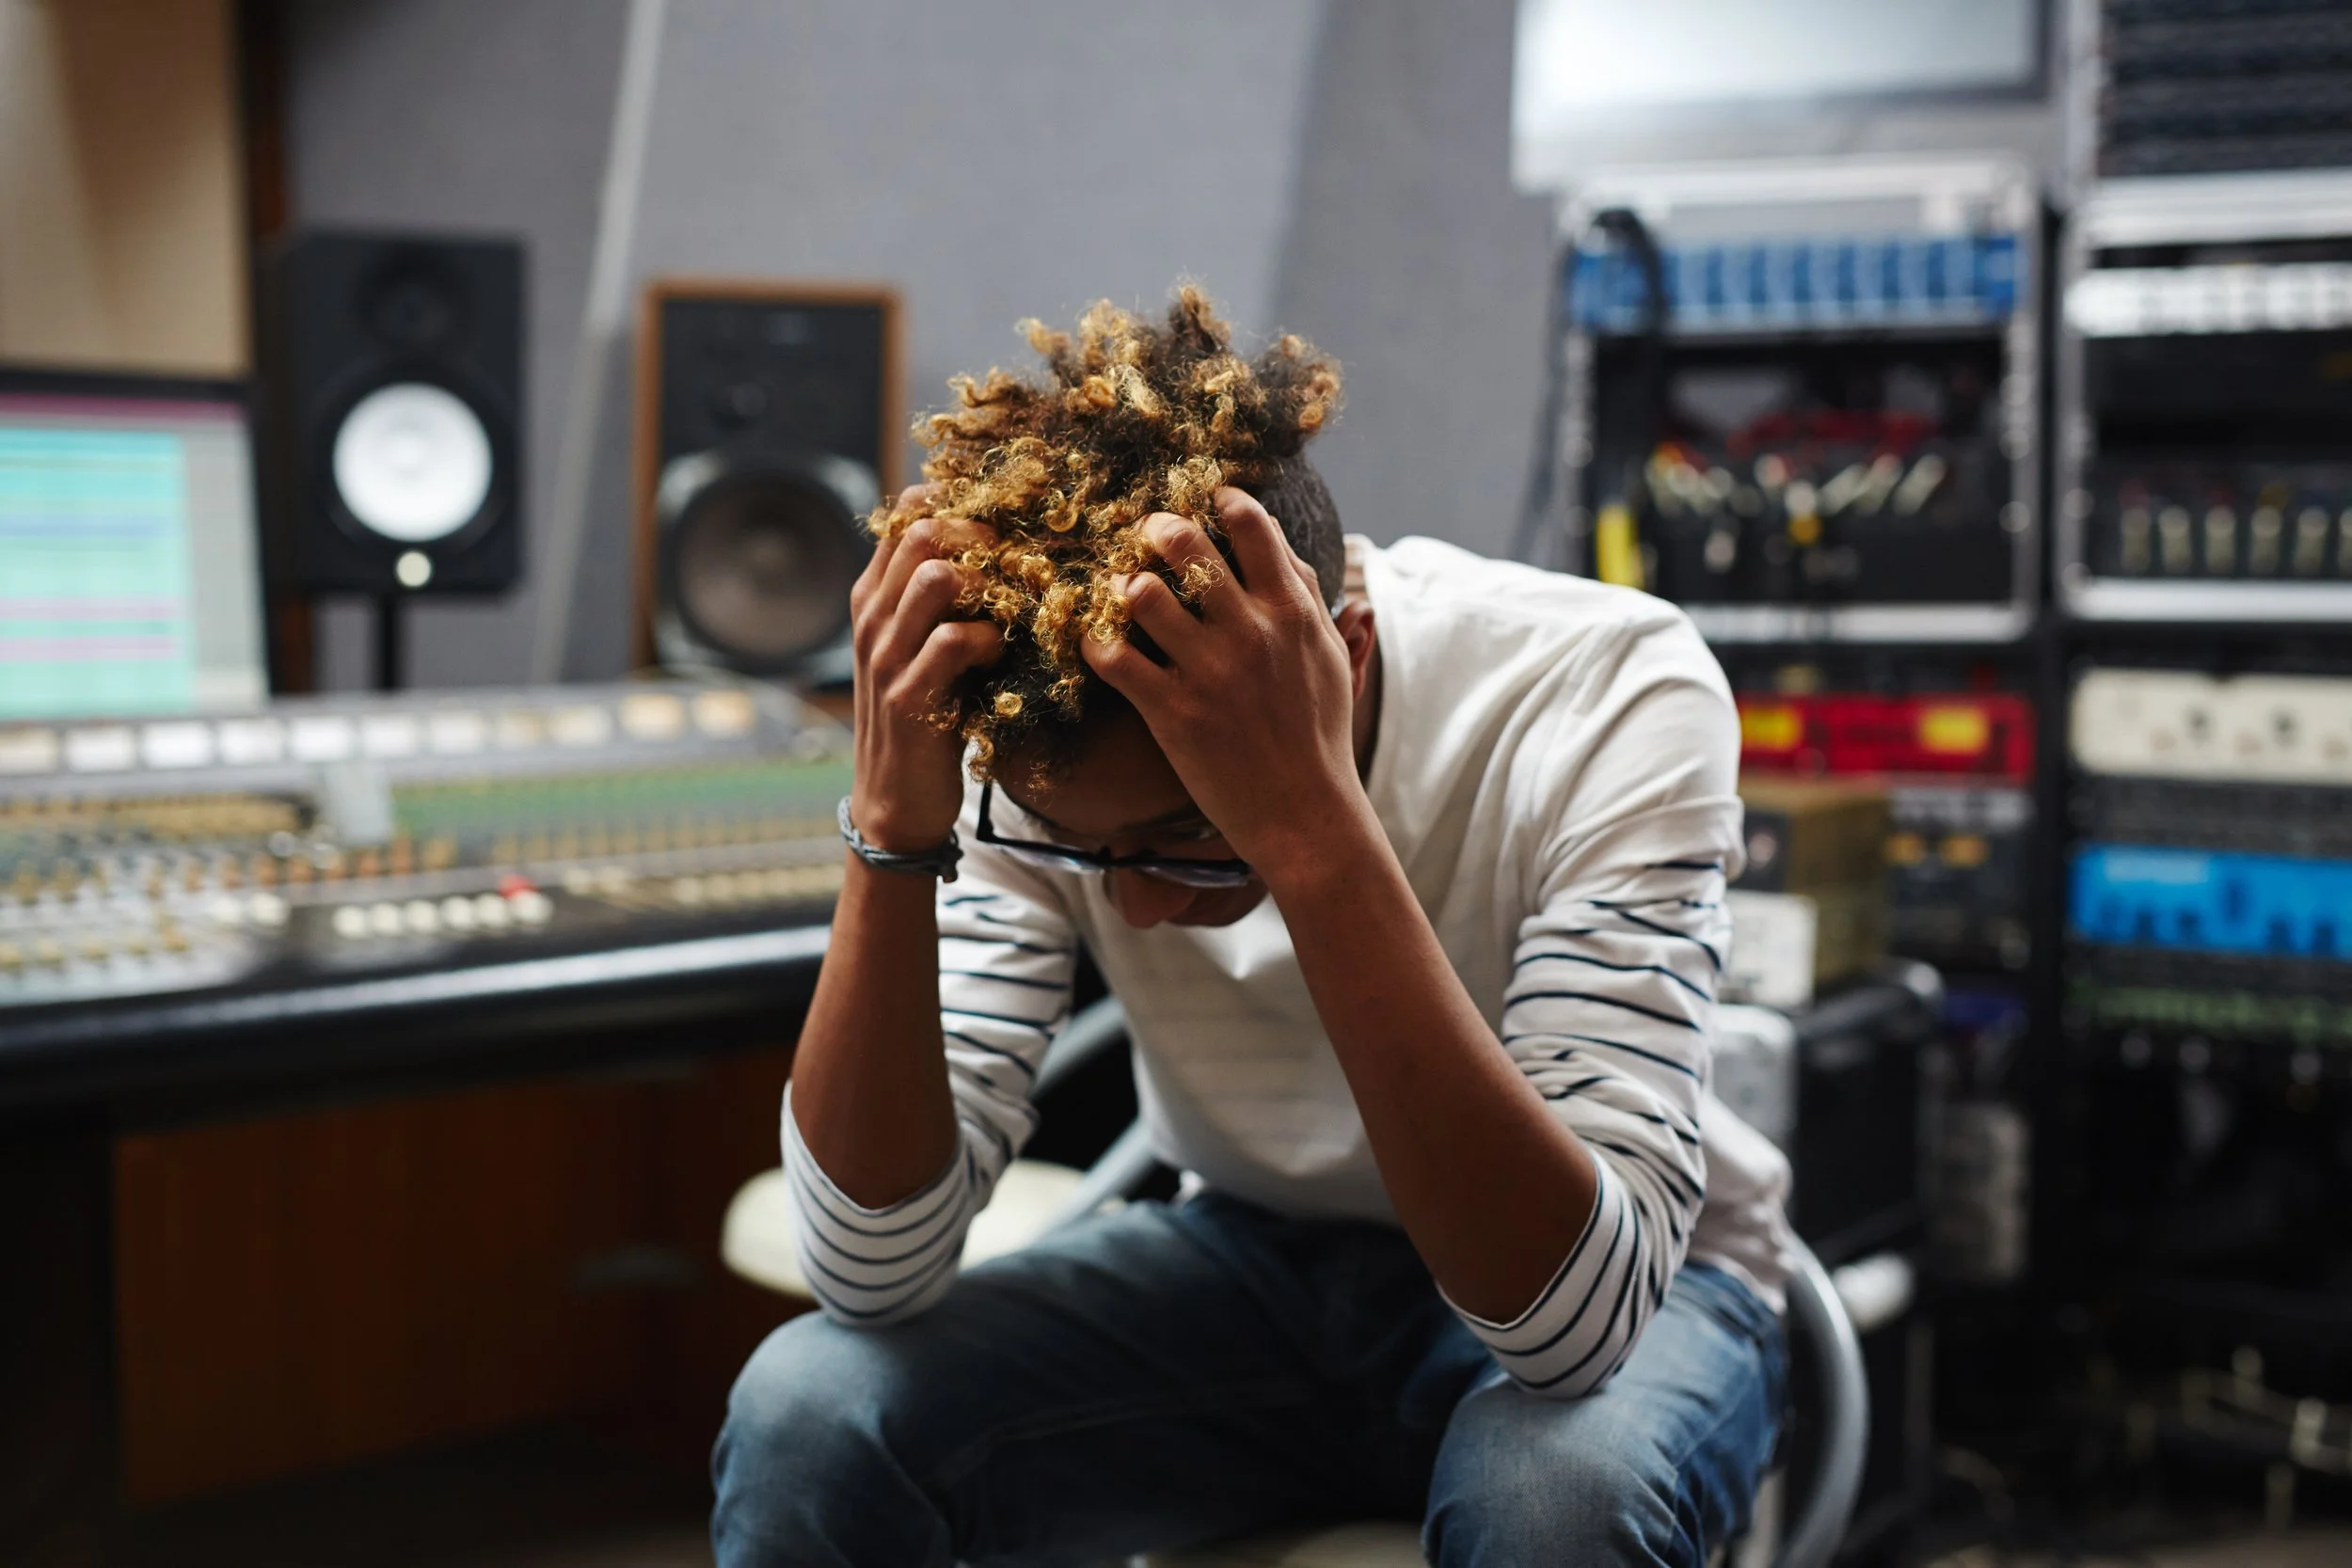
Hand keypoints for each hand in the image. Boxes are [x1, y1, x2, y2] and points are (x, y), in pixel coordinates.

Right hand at [846, 487, 1001, 850]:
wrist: (895, 800)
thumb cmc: (925, 716)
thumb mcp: (921, 648)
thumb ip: (941, 602)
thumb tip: (999, 552)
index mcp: (873, 596)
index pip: (908, 513)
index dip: (961, 508)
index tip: (1001, 533)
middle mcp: (873, 616)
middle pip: (923, 530)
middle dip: (981, 537)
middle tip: (1015, 568)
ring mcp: (886, 655)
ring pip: (937, 576)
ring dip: (987, 586)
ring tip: (1007, 611)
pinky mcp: (910, 696)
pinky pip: (955, 640)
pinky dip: (990, 639)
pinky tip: (1001, 655)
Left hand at [1080, 487, 1369, 884]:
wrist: (1304, 811)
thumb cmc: (1319, 733)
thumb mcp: (1328, 655)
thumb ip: (1306, 595)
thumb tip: (1280, 544)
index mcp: (1290, 611)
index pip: (1251, 524)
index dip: (1221, 501)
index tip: (1205, 503)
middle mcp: (1249, 631)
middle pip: (1185, 545)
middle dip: (1156, 529)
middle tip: (1146, 537)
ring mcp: (1207, 670)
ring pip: (1143, 594)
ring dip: (1123, 586)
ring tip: (1122, 594)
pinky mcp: (1172, 711)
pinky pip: (1113, 658)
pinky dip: (1096, 642)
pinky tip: (1098, 642)